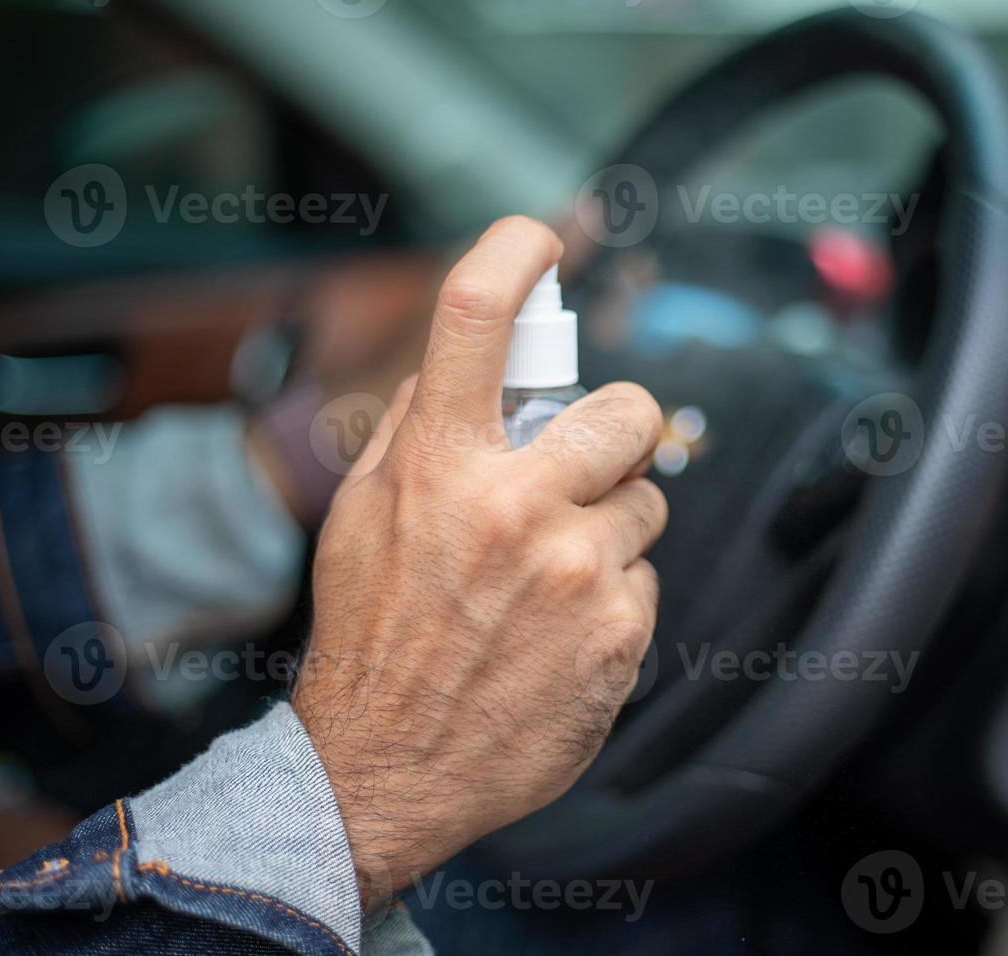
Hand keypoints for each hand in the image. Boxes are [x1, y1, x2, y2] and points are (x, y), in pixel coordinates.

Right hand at [292, 217, 666, 907]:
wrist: (386, 770)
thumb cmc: (372, 635)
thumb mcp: (360, 518)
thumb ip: (417, 430)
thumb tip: (479, 362)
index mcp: (439, 468)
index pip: (476, 316)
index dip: (514, 250)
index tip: (539, 238)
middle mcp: (516, 508)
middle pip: (630, 410)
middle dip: (620, 431)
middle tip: (589, 463)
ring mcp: (578, 572)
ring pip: (648, 503)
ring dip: (611, 525)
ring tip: (552, 574)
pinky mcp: (621, 631)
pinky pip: (645, 577)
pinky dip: (612, 595)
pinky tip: (560, 630)